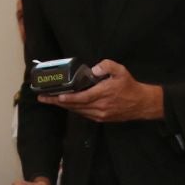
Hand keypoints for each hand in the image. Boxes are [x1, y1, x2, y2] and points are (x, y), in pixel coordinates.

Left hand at [36, 59, 163, 122]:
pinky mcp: (101, 119)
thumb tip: (93, 69)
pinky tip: (65, 104)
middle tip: (43, 98)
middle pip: (75, 106)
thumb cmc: (130, 86)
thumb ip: (106, 66)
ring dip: (63, 106)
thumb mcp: (120, 70)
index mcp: (103, 94)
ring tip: (50, 101)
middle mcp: (100, 107)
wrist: (141, 104)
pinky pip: (84, 114)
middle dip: (57, 102)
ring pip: (77, 111)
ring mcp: (100, 115)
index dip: (67, 98)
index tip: (55, 96)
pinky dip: (73, 109)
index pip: (81, 98)